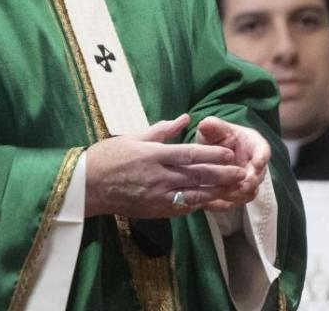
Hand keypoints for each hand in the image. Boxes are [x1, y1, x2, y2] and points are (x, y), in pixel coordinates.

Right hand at [85, 114, 246, 218]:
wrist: (88, 186)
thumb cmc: (107, 157)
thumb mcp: (133, 137)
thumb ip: (161, 129)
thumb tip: (185, 118)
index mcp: (153, 155)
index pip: (189, 154)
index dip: (212, 155)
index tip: (229, 153)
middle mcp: (158, 176)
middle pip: (196, 175)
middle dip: (221, 174)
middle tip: (241, 172)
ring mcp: (157, 196)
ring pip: (194, 194)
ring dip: (216, 192)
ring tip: (234, 188)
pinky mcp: (155, 210)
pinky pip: (182, 208)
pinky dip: (199, 204)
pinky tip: (212, 201)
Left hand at [195, 117, 270, 210]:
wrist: (209, 152)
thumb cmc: (215, 136)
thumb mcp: (213, 129)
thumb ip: (212, 126)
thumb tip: (206, 123)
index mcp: (253, 144)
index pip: (263, 150)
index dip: (262, 157)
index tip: (258, 163)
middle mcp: (254, 164)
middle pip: (258, 175)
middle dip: (251, 181)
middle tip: (243, 186)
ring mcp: (247, 180)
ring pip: (248, 192)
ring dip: (238, 195)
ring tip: (224, 196)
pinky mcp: (236, 194)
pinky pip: (234, 202)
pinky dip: (224, 204)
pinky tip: (210, 204)